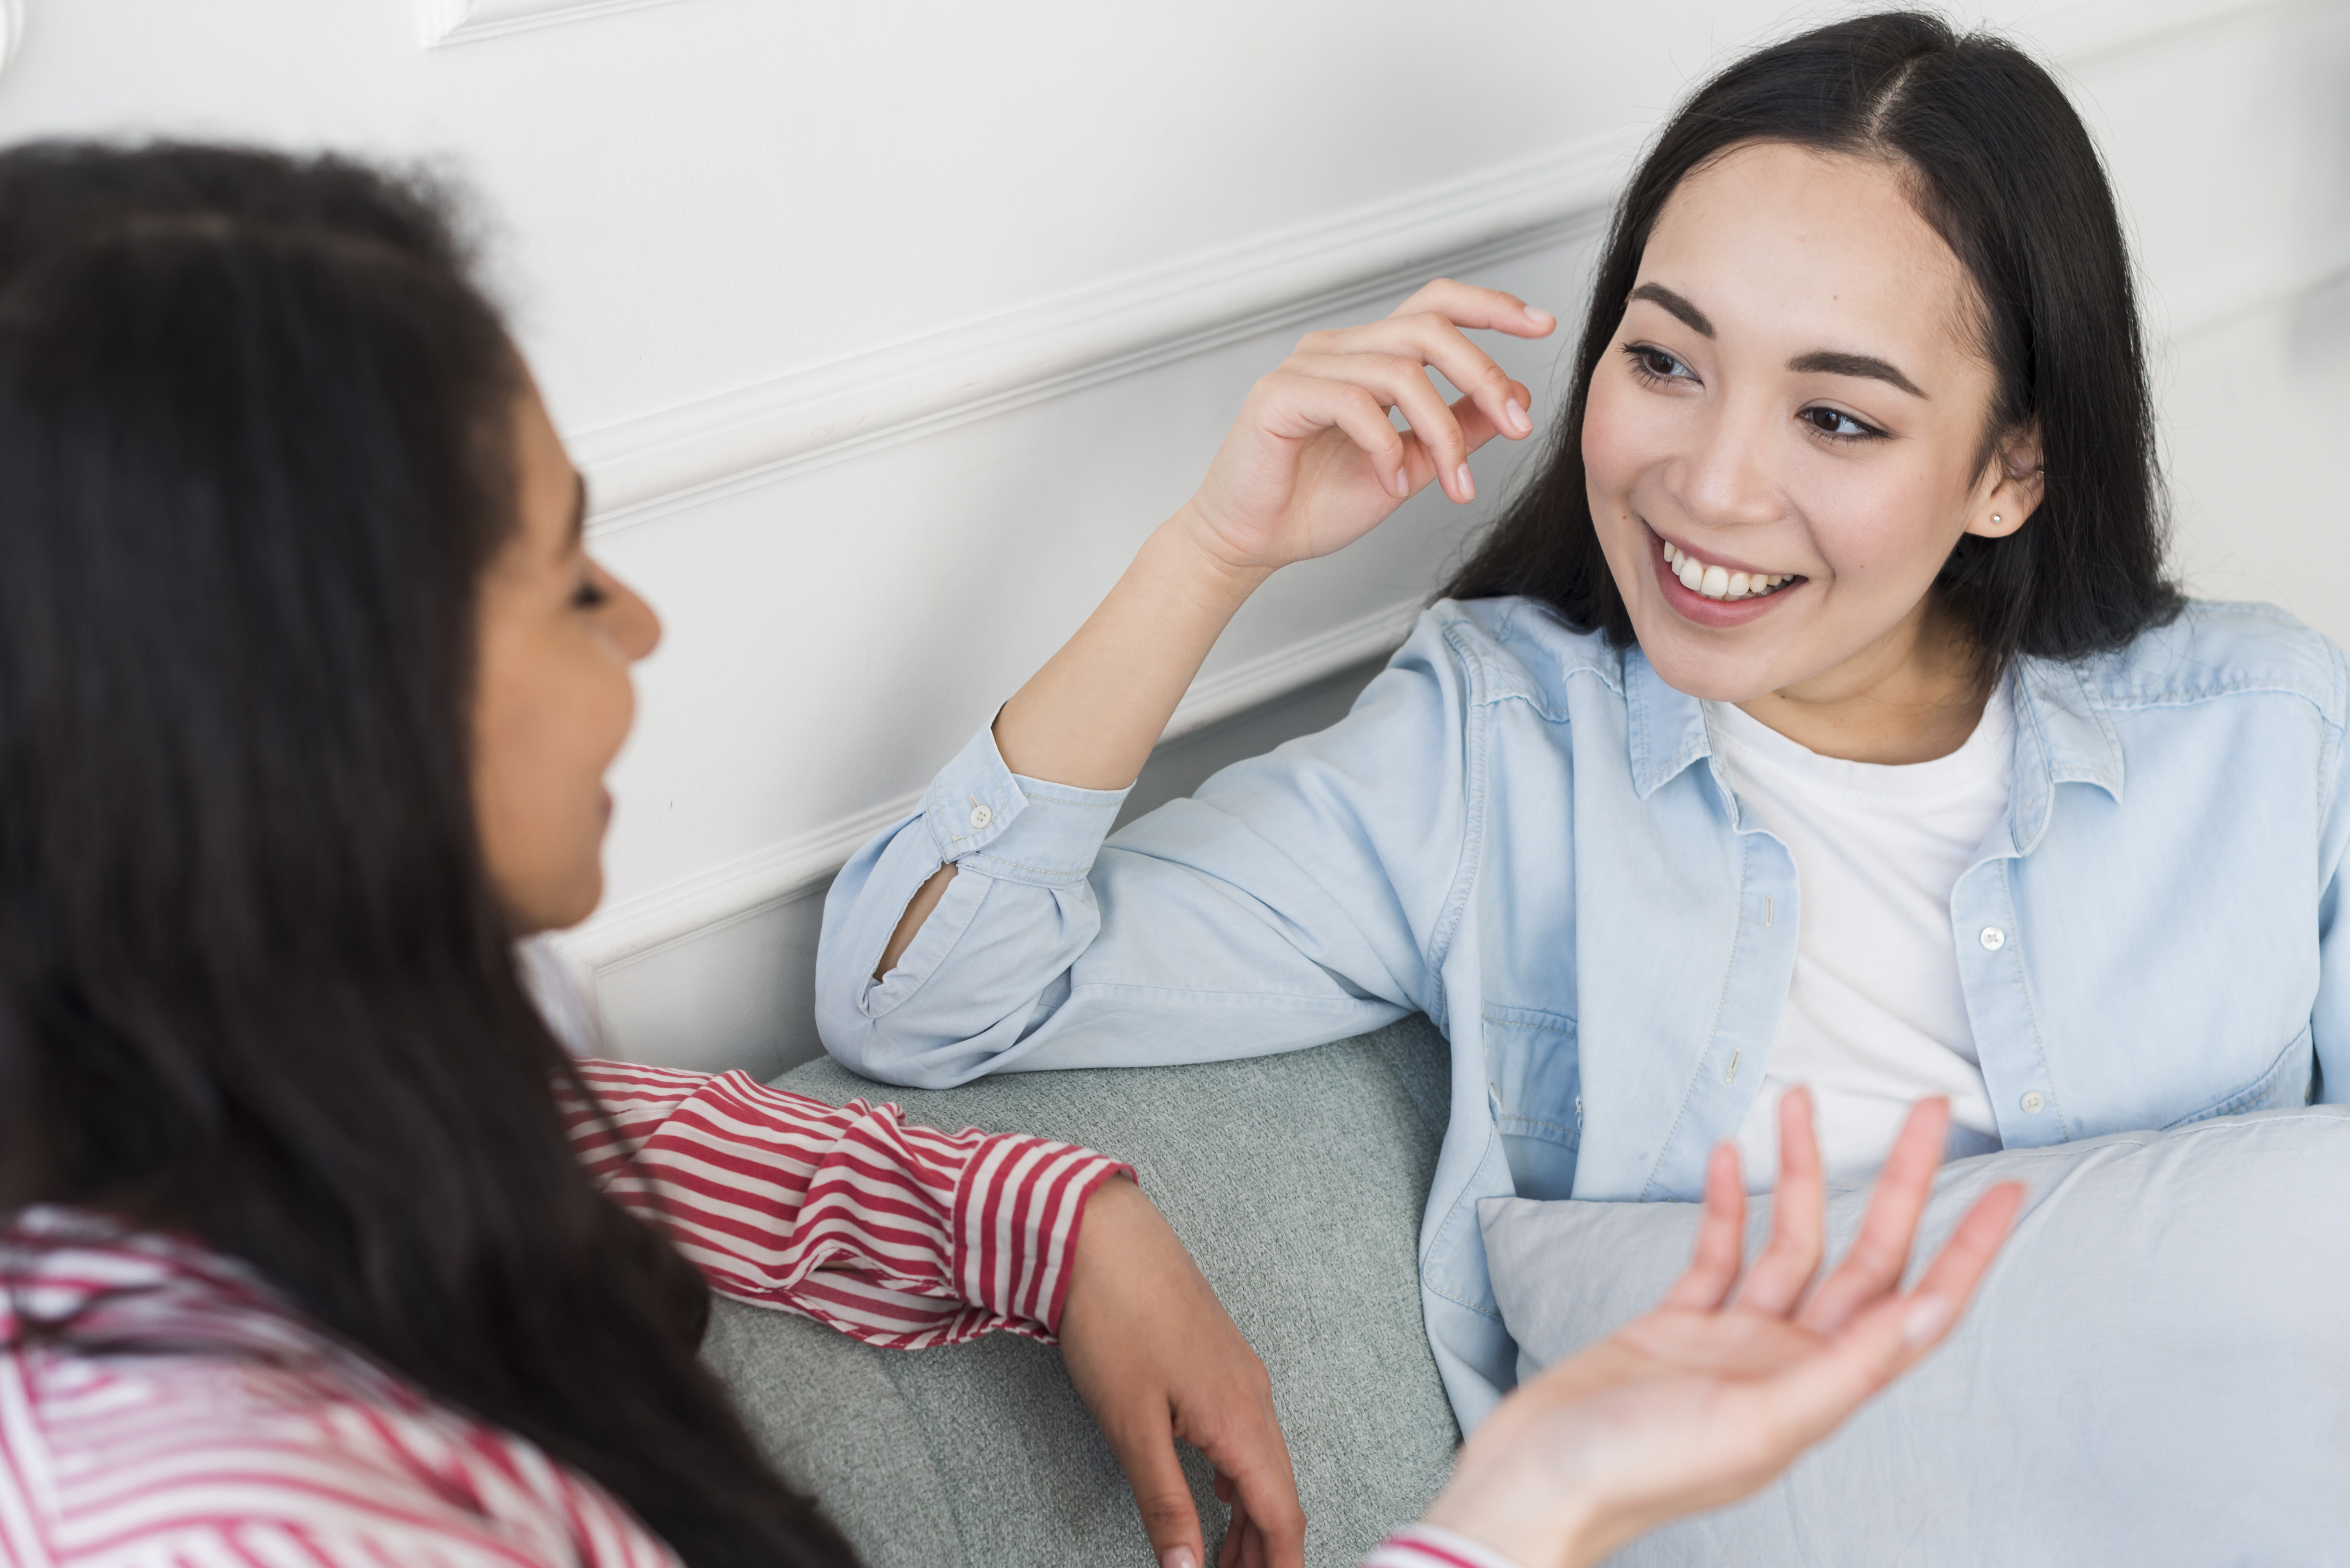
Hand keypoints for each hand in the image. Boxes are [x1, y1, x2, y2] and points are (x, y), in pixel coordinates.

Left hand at [1058, 1176, 1303, 1567]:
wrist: (1103, 1235)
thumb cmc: (1114, 1322)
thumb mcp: (1133, 1427)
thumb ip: (1165, 1504)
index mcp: (1241, 1420)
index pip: (1283, 1516)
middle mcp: (1254, 1397)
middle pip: (1277, 1495)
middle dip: (1263, 1553)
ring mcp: (1239, 1374)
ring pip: (1261, 1464)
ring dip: (1248, 1519)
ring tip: (1227, 1562)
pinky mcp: (1217, 1360)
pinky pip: (1245, 1434)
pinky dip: (1236, 1479)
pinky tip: (1215, 1494)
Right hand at [1175, 279, 1554, 576]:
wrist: (1250, 542)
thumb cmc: (1314, 503)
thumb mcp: (1411, 465)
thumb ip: (1457, 429)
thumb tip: (1514, 399)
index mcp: (1367, 356)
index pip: (1435, 306)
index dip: (1491, 307)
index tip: (1541, 326)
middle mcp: (1338, 349)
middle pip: (1429, 328)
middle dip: (1484, 375)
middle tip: (1518, 426)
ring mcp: (1307, 367)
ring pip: (1401, 371)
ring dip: (1444, 431)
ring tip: (1454, 482)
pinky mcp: (1280, 396)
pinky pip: (1356, 405)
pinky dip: (1388, 447)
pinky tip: (1392, 482)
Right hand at [1422, 1090, 2024, 1567]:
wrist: (1537, 1483)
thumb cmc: (1641, 1471)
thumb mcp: (1756, 1423)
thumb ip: (1845, 1368)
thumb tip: (1927, 1313)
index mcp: (1822, 1389)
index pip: (1917, 1306)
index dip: (1968, 1251)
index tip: (2008, 1190)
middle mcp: (1790, 1360)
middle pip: (1865, 1256)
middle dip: (1900, 1183)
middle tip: (1926, 1110)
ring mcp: (1734, 1341)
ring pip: (1789, 1241)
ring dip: (1800, 1173)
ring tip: (1802, 1102)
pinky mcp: (1676, 1326)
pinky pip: (1716, 1253)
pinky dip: (1723, 1202)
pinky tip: (1726, 1157)